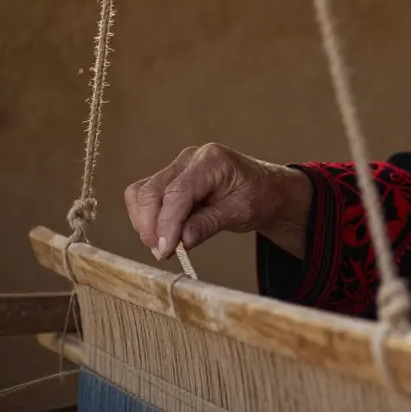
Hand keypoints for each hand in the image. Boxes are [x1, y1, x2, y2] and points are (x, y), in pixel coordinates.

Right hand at [123, 143, 312, 259]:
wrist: (267, 190)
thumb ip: (209, 224)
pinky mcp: (170, 179)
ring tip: (163, 247)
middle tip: (162, 253)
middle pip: (152, 191)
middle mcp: (190, 159)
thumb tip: (180, 241)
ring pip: (142, 193)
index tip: (164, 250)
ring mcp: (178, 167)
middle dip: (151, 225)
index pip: (178, 192)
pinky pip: (146, 197)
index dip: (167, 223)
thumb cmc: (260, 197)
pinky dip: (148, 218)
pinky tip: (164, 234)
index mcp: (212, 160)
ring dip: (146, 223)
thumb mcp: (241, 213)